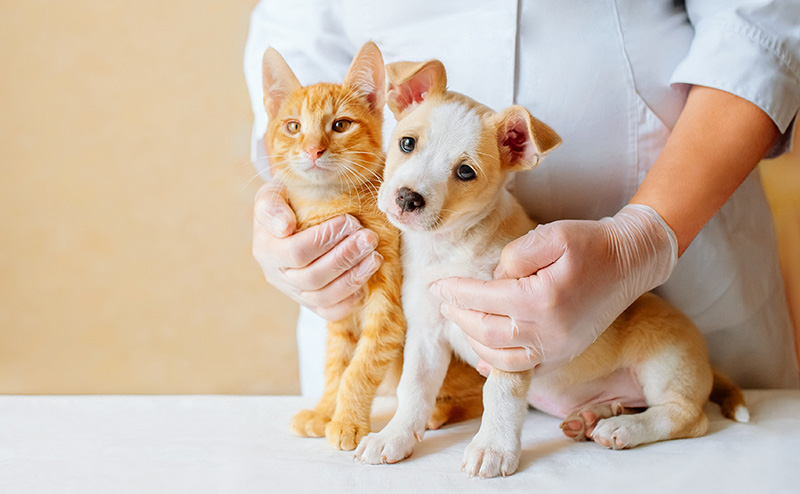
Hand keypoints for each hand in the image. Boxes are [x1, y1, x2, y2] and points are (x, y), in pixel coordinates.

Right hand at [252, 180, 382, 320]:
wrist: (294, 217)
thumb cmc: (287, 202)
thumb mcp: (274, 194)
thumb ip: (272, 206)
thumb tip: (285, 226)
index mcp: (266, 250)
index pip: (296, 252)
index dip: (325, 239)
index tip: (349, 221)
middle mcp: (278, 276)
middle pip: (313, 278)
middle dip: (345, 257)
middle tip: (369, 238)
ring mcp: (296, 293)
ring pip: (324, 298)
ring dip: (353, 278)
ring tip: (374, 257)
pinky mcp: (313, 304)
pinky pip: (331, 312)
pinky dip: (350, 300)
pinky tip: (367, 280)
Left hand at [430, 204, 677, 373]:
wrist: (631, 262)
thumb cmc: (592, 244)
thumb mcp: (551, 235)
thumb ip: (514, 255)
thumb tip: (493, 279)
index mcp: (542, 300)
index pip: (484, 299)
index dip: (456, 291)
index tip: (437, 285)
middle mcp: (549, 332)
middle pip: (486, 331)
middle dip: (459, 316)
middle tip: (443, 302)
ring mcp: (558, 348)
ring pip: (500, 356)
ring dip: (473, 340)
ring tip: (460, 319)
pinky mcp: (564, 354)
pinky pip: (524, 370)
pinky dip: (498, 365)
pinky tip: (482, 357)